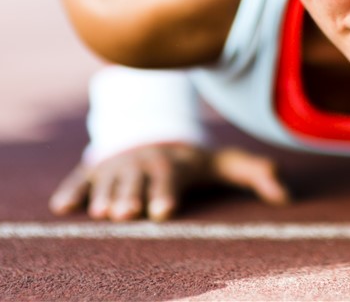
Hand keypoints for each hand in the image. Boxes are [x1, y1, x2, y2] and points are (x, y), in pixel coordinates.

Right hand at [49, 143, 288, 220]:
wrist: (155, 134)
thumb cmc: (194, 161)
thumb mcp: (227, 163)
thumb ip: (257, 174)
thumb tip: (287, 197)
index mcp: (175, 164)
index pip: (171, 178)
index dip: (167, 194)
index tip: (165, 212)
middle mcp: (144, 164)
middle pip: (137, 181)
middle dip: (132, 196)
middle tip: (126, 215)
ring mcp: (118, 167)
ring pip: (109, 181)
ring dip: (104, 196)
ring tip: (103, 215)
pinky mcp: (95, 171)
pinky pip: (80, 180)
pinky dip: (71, 191)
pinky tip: (62, 208)